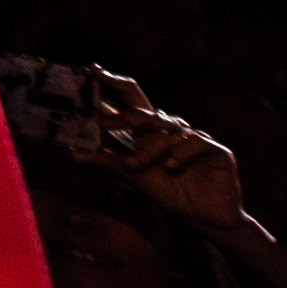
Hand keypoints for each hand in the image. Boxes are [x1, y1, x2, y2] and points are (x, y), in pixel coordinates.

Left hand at [56, 84, 286, 287]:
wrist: (202, 218)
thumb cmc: (169, 192)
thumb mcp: (132, 174)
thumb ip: (105, 159)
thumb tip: (70, 151)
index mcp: (149, 130)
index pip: (130, 97)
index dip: (113, 81)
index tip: (93, 69)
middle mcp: (171, 129)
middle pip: (145, 112)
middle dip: (123, 117)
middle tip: (102, 125)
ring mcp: (193, 137)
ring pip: (165, 131)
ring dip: (147, 150)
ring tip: (134, 166)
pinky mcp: (216, 150)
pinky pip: (195, 142)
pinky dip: (180, 154)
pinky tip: (170, 166)